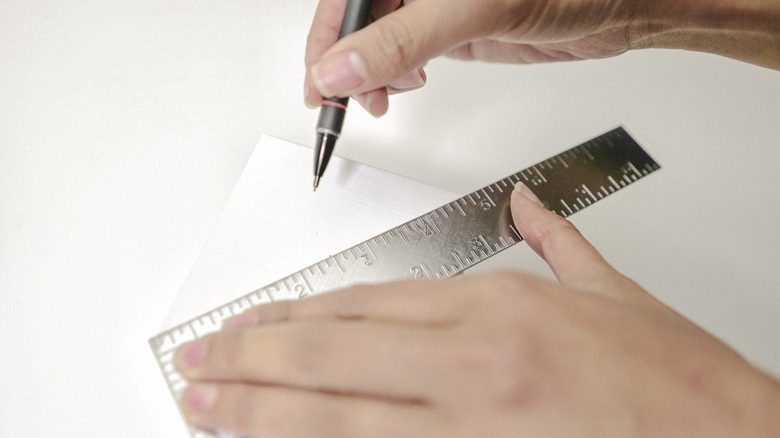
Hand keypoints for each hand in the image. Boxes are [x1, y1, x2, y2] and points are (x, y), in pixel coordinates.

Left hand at [174, 182, 779, 436]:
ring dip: (260, 412)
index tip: (251, 321)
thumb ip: (556, 244)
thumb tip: (532, 210)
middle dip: (250, 358)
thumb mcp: (614, 293)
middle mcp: (473, 364)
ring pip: (336, 415)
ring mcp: (469, 427)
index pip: (367, 301)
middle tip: (196, 361)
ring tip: (205, 408)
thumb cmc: (675, 383)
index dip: (296, 313)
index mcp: (498, 309)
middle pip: (331, 353)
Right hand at [304, 0, 637, 115]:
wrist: (619, 5)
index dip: (325, 38)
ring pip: (376, 38)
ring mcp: (432, 2)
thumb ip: (403, 38)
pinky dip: (395, 75)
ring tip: (383, 97)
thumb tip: (341, 67)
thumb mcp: (475, 8)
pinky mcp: (449, 26)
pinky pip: (403, 50)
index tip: (319, 83)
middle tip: (342, 102)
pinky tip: (406, 85)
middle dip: (346, 62)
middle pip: (355, 17)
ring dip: (369, 73)